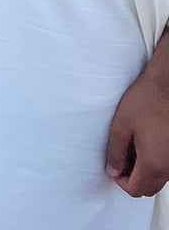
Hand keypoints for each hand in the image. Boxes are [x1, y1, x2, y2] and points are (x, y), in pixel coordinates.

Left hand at [106, 68, 168, 197]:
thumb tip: (113, 170)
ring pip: (158, 179)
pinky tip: (145, 142)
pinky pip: (166, 168)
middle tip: (121, 156)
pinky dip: (154, 163)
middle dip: (132, 178)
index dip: (120, 180)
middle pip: (148, 188)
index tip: (114, 165)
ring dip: (144, 171)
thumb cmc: (145, 102)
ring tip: (132, 146)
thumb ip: (115, 152)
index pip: (135, 190)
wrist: (166, 87)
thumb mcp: (121, 126)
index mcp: (154, 164)